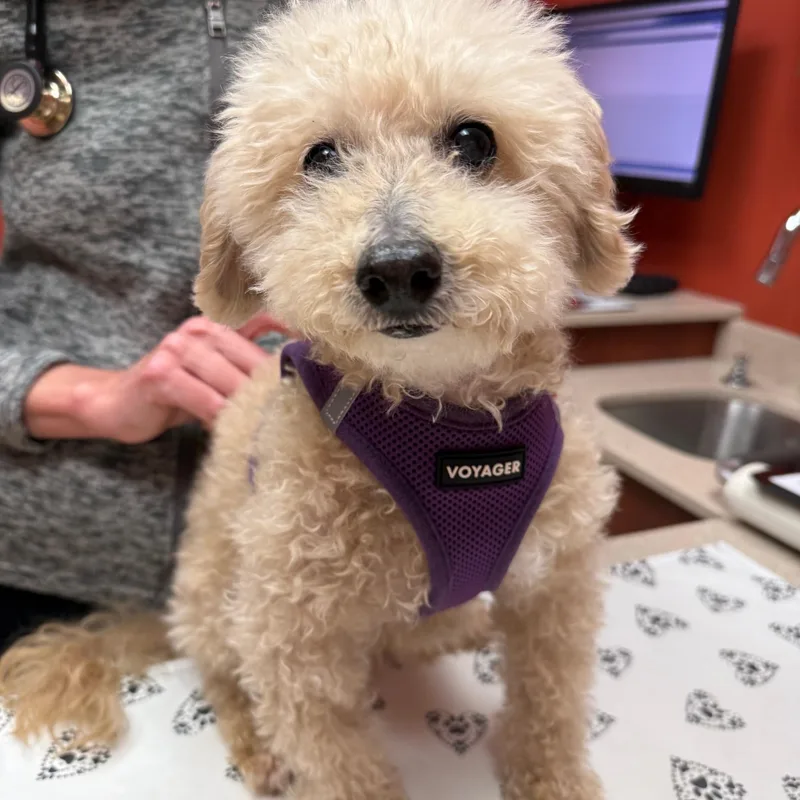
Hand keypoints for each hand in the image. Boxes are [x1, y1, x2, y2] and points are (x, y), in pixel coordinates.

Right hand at [25, 314, 289, 443]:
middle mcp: (196, 332)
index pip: (262, 339)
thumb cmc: (172, 393)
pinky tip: (231, 433)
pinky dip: (221, 420)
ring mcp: (176, 350)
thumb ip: (244, 369)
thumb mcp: (212, 376)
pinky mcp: (160, 375)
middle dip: (271, 394)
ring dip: (249, 411)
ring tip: (265, 430)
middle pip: (250, 365)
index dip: (287, 363)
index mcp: (213, 328)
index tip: (316, 378)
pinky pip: (205, 401)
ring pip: (231, 385)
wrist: (115, 403)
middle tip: (294, 417)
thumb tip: (294, 379)